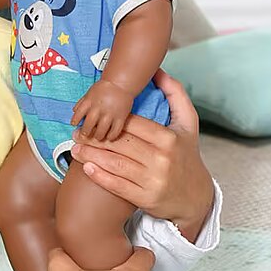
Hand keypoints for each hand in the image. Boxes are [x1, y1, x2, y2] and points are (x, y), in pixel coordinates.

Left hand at [70, 69, 214, 241]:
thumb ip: (175, 94)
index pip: (132, 124)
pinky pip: (117, 186)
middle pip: (120, 143)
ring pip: (115, 163)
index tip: (95, 116)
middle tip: (77, 132)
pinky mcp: (145, 199)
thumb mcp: (189, 124)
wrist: (196, 198)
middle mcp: (161, 159)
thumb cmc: (188, 155)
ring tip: (75, 148)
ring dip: (91, 155)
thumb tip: (158, 71)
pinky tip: (86, 167)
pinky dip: (100, 176)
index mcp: (169, 138)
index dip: (111, 120)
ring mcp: (153, 180)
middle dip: (94, 137)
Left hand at [70, 79, 134, 141]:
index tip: (74, 124)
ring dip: (98, 136)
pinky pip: (115, 131)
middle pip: (89, 125)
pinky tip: (109, 137)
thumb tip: (74, 111)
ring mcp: (110, 113)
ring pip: (101, 130)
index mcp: (90, 101)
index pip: (78, 114)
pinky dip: (111, 136)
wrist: (121, 84)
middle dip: (85, 132)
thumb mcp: (90, 92)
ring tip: (97, 137)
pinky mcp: (121, 117)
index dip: (75, 120)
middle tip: (85, 135)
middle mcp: (99, 108)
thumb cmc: (105, 88)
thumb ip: (82, 102)